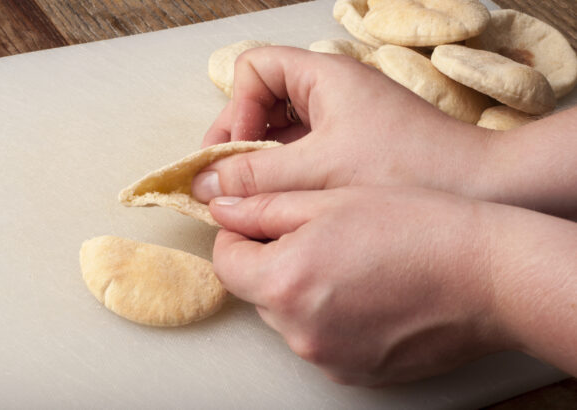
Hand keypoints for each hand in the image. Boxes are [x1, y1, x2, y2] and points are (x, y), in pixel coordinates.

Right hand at [195, 46, 576, 215]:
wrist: (483, 188)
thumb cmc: (407, 168)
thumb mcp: (319, 170)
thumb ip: (256, 176)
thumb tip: (203, 184)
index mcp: (323, 75)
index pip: (254, 70)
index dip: (235, 109)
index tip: (235, 153)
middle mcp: (332, 90)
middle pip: (262, 101)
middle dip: (239, 140)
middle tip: (224, 182)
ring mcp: (344, 118)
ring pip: (281, 131)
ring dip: (260, 162)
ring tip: (248, 200)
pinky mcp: (354, 146)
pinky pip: (303, 151)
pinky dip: (285, 174)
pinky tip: (282, 204)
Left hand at [208, 186, 576, 384]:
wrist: (488, 275)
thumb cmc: (416, 225)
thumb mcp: (330, 199)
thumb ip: (263, 207)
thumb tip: (221, 209)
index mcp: (284, 283)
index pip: (226, 261)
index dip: (238, 234)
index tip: (260, 219)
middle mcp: (298, 332)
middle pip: (258, 291)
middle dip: (273, 261)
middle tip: (315, 233)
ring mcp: (328, 358)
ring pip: (289, 316)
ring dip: (301, 290)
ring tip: (349, 261)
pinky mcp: (357, 373)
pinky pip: (321, 339)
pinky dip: (330, 316)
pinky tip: (367, 291)